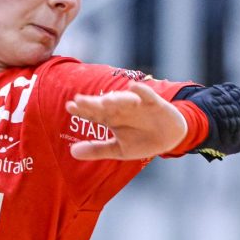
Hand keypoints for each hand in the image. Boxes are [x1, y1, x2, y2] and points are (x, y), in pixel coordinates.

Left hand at [66, 82, 186, 160]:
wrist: (169, 138)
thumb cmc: (141, 141)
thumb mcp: (118, 150)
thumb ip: (96, 149)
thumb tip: (71, 152)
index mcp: (111, 119)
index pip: (93, 113)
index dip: (82, 110)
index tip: (69, 106)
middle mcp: (121, 109)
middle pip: (105, 105)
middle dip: (93, 103)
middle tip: (80, 101)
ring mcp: (138, 105)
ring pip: (124, 100)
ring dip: (115, 99)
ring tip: (105, 101)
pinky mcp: (154, 103)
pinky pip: (147, 95)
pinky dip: (141, 91)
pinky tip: (133, 87)